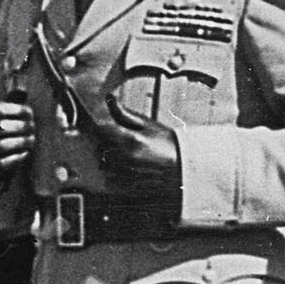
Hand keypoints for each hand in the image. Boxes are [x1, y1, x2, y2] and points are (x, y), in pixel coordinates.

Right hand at [0, 90, 35, 180]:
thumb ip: (11, 103)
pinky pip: (1, 163)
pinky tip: (24, 153)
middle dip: (22, 128)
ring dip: (21, 143)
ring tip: (31, 141)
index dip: (17, 110)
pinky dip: (16, 158)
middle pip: (1, 127)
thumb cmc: (0, 131)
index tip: (30, 114)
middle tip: (33, 129)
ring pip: (1, 146)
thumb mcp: (3, 116)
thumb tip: (22, 90)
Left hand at [90, 89, 182, 206]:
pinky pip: (109, 181)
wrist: (185, 167)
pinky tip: (124, 170)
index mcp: (130, 138)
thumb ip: (124, 113)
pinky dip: (113, 176)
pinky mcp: (130, 186)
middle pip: (98, 148)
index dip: (100, 128)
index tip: (105, 128)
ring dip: (108, 160)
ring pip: (102, 165)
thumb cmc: (168, 144)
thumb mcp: (148, 124)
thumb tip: (109, 97)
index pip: (99, 130)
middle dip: (104, 144)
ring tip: (122, 157)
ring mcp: (128, 173)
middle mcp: (126, 156)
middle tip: (118, 143)